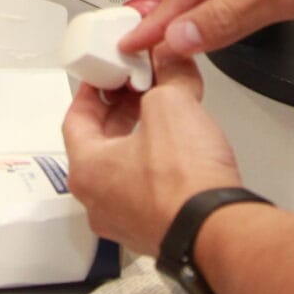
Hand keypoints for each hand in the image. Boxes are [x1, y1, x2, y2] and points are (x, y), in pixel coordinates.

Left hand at [61, 55, 242, 257]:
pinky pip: (149, 191)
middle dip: (122, 110)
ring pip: (126, 169)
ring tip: (166, 115)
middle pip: (101, 143)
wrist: (217, 232)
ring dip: (143, 139)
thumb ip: (168, 76)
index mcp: (86, 169)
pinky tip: (182, 152)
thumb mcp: (171, 104)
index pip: (76, 117)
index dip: (94, 88)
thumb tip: (171, 60)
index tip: (108, 74)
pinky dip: (160, 167)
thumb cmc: (183, 185)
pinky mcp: (155, 230)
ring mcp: (126, 220)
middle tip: (139, 88)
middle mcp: (99, 201)